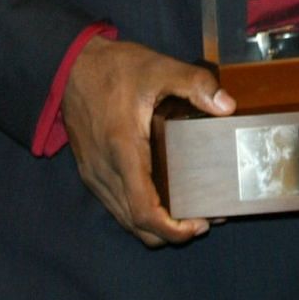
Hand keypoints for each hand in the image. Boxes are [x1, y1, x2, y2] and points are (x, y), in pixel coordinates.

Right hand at [61, 34, 233, 246]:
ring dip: (155, 225)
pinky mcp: (92, 172)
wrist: (71, 67)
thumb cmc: (114, 69)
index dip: (171, 229)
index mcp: (123, 151)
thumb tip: (227, 106)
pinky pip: (117, 205)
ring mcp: (95, 175)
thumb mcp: (159, 68)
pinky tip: (164, 198)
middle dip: (171, 232)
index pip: (143, 211)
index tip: (198, 226)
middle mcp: (105, 172)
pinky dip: (140, 212)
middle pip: (136, 224)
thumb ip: (195, 83)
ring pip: (125, 218)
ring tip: (190, 213)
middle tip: (205, 220)